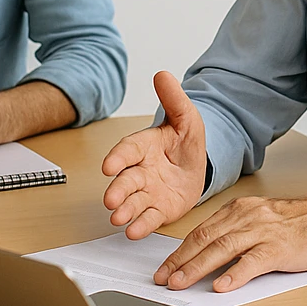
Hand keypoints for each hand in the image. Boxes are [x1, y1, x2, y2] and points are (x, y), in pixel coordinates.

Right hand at [101, 71, 207, 238]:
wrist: (198, 167)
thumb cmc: (185, 143)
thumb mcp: (186, 118)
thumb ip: (174, 99)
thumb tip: (162, 74)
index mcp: (144, 147)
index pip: (128, 150)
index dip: (118, 157)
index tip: (108, 166)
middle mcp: (141, 171)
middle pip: (126, 180)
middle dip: (118, 190)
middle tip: (110, 200)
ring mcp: (148, 192)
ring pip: (133, 202)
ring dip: (125, 210)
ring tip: (118, 218)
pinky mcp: (158, 210)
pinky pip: (149, 218)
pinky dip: (141, 225)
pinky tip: (134, 231)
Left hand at [153, 193, 306, 292]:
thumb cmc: (297, 225)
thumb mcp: (259, 221)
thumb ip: (234, 234)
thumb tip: (205, 259)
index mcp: (239, 210)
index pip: (200, 231)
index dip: (179, 251)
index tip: (164, 268)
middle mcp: (247, 217)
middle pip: (205, 239)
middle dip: (180, 261)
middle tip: (163, 279)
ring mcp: (263, 231)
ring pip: (222, 249)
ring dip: (197, 268)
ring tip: (180, 284)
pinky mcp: (279, 248)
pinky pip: (253, 261)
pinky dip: (235, 274)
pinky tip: (221, 286)